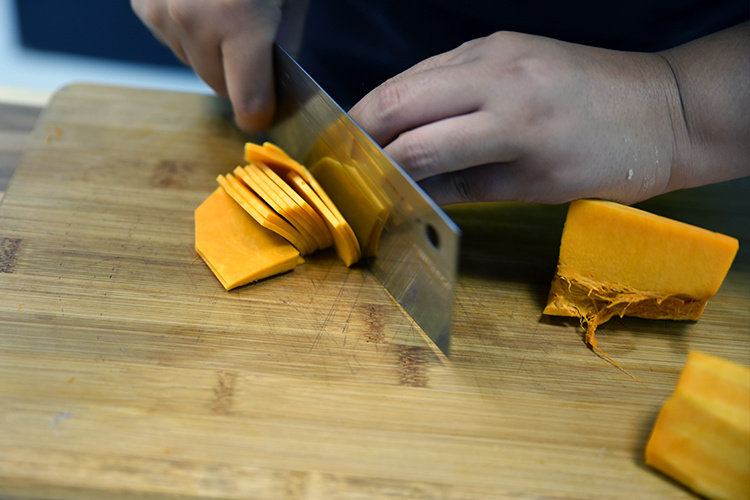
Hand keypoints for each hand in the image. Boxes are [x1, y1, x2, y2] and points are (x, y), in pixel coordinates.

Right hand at [132, 0, 307, 132]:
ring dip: (212, 51)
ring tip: (225, 12)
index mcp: (237, 21)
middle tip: (252, 47)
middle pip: (217, 85)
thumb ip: (285, 42)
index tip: (263, 114)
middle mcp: (192, 21)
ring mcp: (160, 11)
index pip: (247, 99)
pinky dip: (188, 30)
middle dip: (238, 76)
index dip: (259, 111)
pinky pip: (171, 39)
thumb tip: (273, 83)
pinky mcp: (142, 3)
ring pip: (192, 62)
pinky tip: (201, 2)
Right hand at [350, 31, 682, 204]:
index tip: (359, 189)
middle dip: (360, 132)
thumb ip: (463, 186)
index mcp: (513, 123)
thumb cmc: (607, 161)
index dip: (381, 170)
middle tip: (341, 160)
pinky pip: (435, 64)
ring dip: (378, 108)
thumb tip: (410, 192)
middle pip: (399, 99)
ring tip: (361, 139)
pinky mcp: (497, 39)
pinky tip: (402, 114)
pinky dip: (410, 91)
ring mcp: (495, 48)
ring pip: (410, 76)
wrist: (661, 108)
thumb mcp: (533, 188)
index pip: (420, 146)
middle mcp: (497, 74)